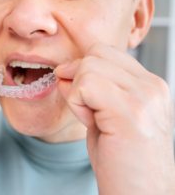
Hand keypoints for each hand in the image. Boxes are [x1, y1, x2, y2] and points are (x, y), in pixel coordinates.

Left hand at [55, 43, 174, 194]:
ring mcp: (144, 97)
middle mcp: (152, 86)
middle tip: (88, 110)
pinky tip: (91, 123)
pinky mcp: (130, 112)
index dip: (84, 70)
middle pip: (94, 53)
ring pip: (88, 66)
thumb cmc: (121, 162)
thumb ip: (89, 90)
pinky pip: (85, 86)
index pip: (105, 52)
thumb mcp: (103, 118)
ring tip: (93, 120)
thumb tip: (64, 70)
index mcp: (149, 86)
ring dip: (78, 93)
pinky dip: (77, 103)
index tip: (84, 97)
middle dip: (78, 79)